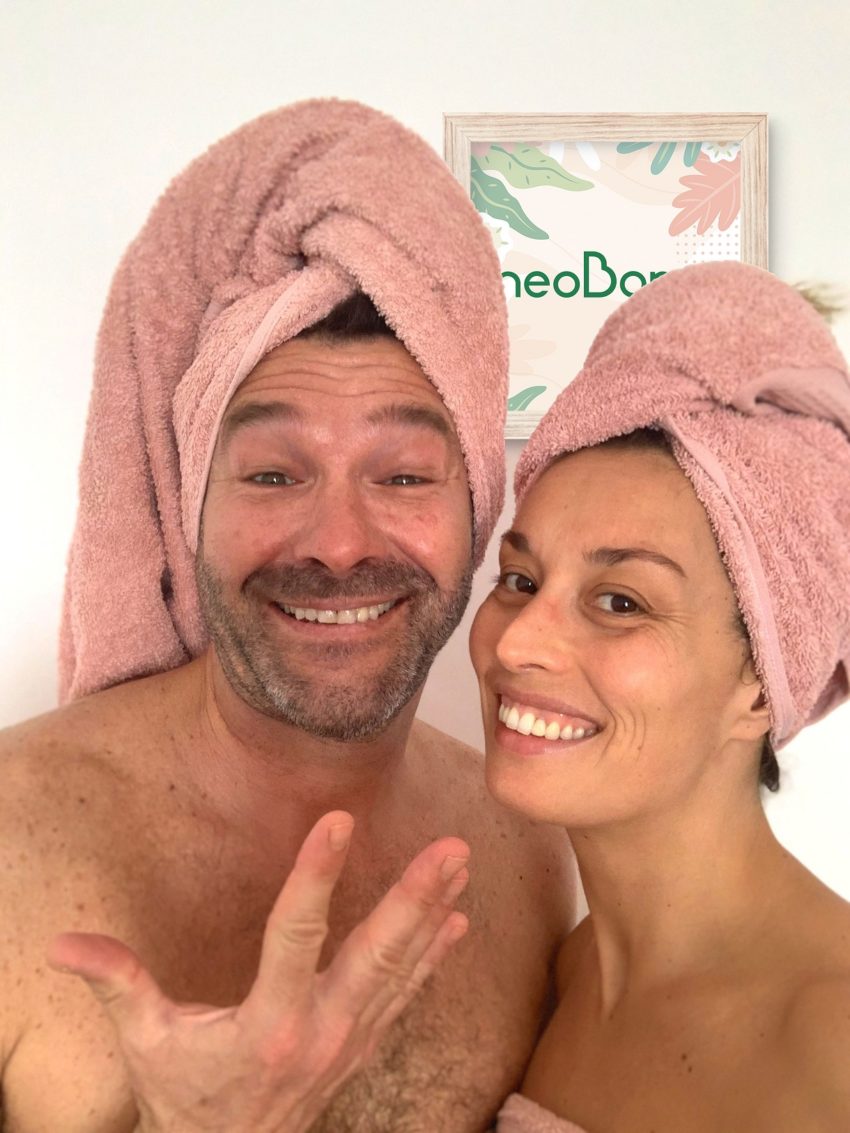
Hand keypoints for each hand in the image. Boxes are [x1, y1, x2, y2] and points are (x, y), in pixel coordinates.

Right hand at [47, 812, 469, 1132]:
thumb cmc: (186, 1099)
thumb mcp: (147, 1043)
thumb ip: (117, 985)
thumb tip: (62, 945)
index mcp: (267, 1024)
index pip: (295, 936)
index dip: (316, 876)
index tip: (337, 821)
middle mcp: (321, 1030)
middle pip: (377, 955)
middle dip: (415, 898)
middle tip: (451, 848)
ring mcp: (351, 1041)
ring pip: (403, 970)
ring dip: (434, 914)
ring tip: (461, 864)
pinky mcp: (363, 1047)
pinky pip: (407, 997)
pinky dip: (434, 958)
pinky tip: (459, 922)